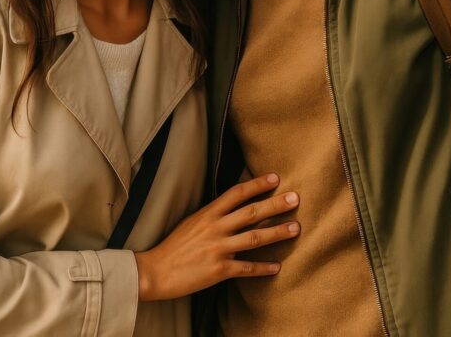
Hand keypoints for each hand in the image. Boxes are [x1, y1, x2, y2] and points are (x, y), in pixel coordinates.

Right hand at [134, 173, 299, 301]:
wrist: (154, 271)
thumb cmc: (173, 246)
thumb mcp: (191, 222)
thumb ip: (212, 215)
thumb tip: (232, 207)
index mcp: (207, 214)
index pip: (236, 193)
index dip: (257, 184)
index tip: (275, 178)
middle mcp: (215, 228)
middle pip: (251, 212)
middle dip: (275, 204)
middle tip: (296, 198)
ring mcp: (218, 248)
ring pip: (254, 238)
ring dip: (277, 233)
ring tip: (295, 228)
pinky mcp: (218, 270)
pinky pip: (246, 268)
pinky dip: (263, 268)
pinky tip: (277, 267)